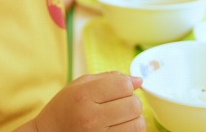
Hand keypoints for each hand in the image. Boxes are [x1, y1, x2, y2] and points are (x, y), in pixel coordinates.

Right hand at [26, 71, 144, 130]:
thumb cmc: (65, 108)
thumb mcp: (79, 86)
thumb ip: (109, 79)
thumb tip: (139, 80)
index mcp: (83, 96)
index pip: (123, 85)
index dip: (126, 85)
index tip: (119, 89)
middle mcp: (91, 118)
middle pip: (134, 105)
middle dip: (131, 102)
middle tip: (120, 104)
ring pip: (138, 124)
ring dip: (133, 119)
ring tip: (120, 118)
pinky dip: (130, 130)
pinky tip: (118, 128)